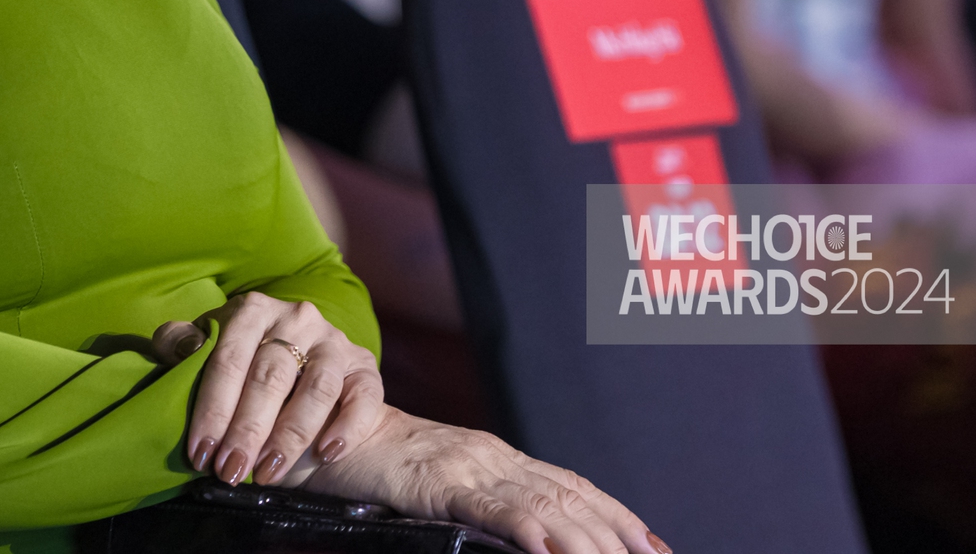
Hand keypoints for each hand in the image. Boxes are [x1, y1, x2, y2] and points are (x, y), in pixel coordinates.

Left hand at [156, 291, 383, 490]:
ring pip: (317, 388)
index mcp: (253, 310)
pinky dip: (348, 426)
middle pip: (271, 377)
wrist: (302, 361)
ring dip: (292, 435)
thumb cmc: (243, 361)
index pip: (229, 359)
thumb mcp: (210, 347)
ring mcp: (334, 341)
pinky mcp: (364, 366)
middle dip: (248, 430)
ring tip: (268, 472)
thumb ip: (183, 343)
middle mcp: (297, 318)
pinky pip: (363, 396)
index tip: (200, 451)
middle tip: (231, 471)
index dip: (212, 408)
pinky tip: (326, 454)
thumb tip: (179, 347)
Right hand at [303, 406, 665, 553]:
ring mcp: (467, 465)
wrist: (322, 433)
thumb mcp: (440, 484)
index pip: (571, 485)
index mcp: (496, 457)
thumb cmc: (376, 466)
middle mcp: (492, 455)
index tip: (653, 543)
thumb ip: (482, 500)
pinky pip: (491, 507)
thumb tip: (528, 536)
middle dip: (618, 531)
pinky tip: (549, 549)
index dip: (616, 513)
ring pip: (544, 503)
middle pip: (570, 496)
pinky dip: (526, 527)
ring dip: (588, 538)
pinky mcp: (437, 481)